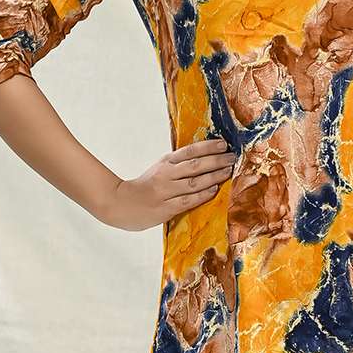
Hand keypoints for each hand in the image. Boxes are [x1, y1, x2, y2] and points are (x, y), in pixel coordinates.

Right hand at [101, 137, 235, 230]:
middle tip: (232, 157)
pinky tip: (214, 190)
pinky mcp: (166, 208)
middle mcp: (166, 174)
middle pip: (195, 165)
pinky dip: (202, 195)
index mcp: (165, 162)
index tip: (224, 144)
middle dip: (216, 160)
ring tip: (228, 171)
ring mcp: (165, 191)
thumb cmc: (145, 186)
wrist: (120, 203)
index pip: (189, 151)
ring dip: (214, 176)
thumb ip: (178, 165)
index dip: (208, 146)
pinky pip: (188, 201)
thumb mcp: (160, 169)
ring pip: (194, 182)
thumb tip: (205, 157)